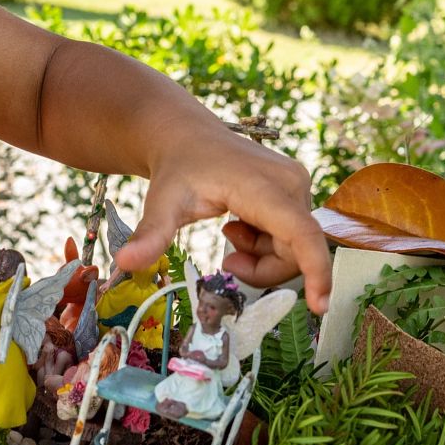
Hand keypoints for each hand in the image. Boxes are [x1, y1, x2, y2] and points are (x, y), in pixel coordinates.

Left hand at [114, 121, 331, 310]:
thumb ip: (151, 235)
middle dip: (262, 270)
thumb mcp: (162, 203)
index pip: (303, 235)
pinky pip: (291, 235)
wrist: (186, 137)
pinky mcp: (296, 189)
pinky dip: (264, 243)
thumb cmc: (177, 169)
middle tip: (226, 263)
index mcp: (264, 187)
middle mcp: (291, 183)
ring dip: (261, 255)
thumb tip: (125, 264)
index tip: (319, 306)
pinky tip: (238, 223)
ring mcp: (297, 185)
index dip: (316, 271)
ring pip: (293, 247)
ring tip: (228, 233)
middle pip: (295, 252)